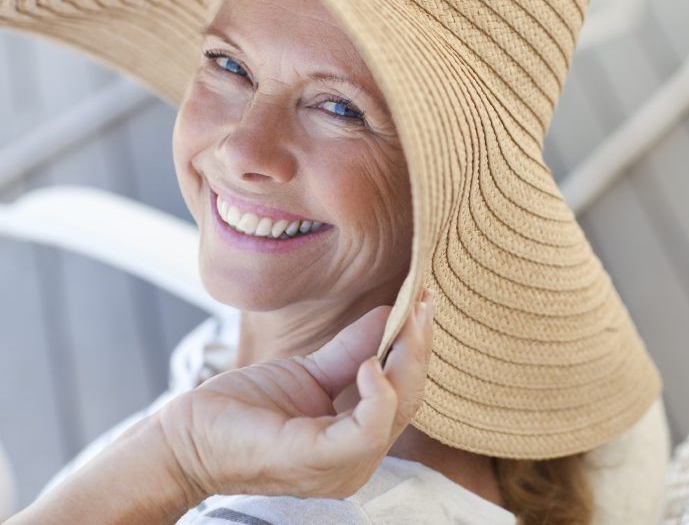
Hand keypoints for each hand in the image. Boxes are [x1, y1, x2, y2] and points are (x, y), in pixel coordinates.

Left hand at [157, 287, 435, 502]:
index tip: (423, 300)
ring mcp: (339, 466)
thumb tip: (392, 312)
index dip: (417, 345)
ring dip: (407, 359)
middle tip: (424, 300)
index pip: (405, 392)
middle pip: (409, 398)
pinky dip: (377, 395)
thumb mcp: (310, 372)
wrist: (187, 437)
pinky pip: (367, 431)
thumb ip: (353, 349)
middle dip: (419, 345)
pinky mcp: (316, 459)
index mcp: (358, 441)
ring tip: (406, 317)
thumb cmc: (244, 410)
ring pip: (397, 410)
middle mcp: (358, 460)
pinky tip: (368, 365)